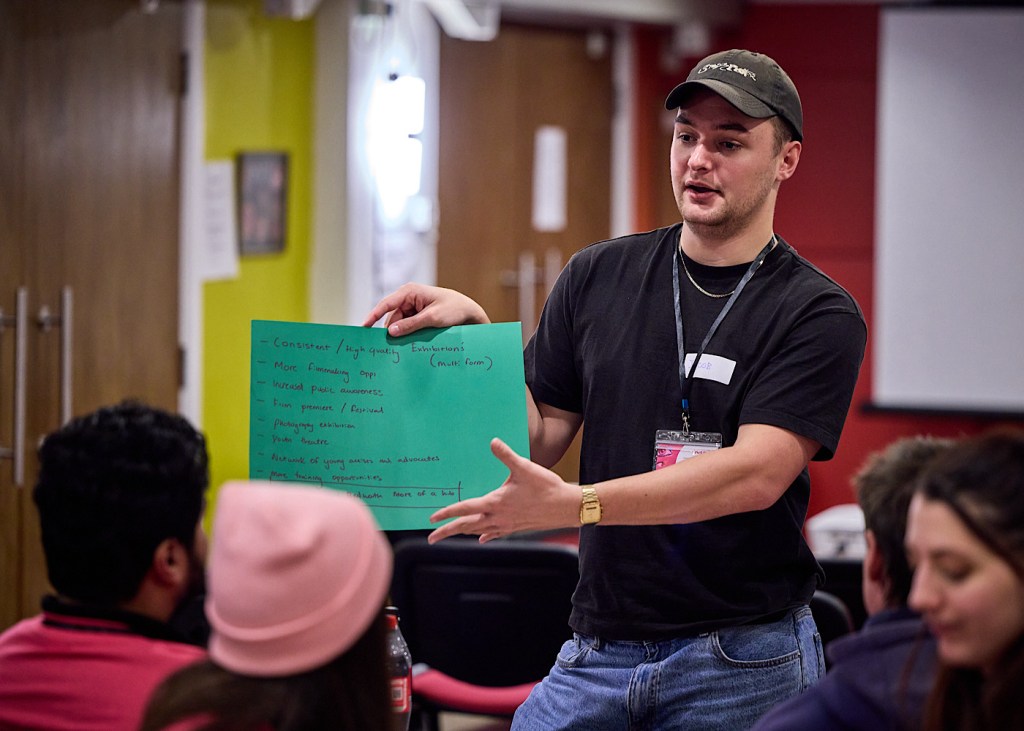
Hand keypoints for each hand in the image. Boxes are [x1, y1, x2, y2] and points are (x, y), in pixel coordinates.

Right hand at [362, 283, 489, 335]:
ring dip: (403, 334)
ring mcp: (413, 306)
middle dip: (393, 331)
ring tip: (407, 345)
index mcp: (410, 291)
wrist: (469, 312)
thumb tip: (391, 332)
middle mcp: (409, 297)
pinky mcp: (417, 315)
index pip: (386, 304)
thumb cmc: (453, 309)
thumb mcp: (432, 318)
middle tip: (391, 347)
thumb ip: (411, 325)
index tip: (364, 327)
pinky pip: (407, 326)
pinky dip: (408, 334)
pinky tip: (412, 342)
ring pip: (399, 324)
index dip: (373, 316)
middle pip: (392, 317)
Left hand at [427, 438, 578, 542]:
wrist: (567, 507)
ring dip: (464, 532)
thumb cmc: (546, 487)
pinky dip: (485, 535)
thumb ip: (506, 455)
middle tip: (432, 538)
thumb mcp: (524, 468)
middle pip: (466, 526)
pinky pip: (495, 533)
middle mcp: (498, 517)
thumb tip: (493, 442)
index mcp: (496, 503)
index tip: (432, 519)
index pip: (464, 509)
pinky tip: (482, 538)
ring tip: (452, 533)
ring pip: (479, 531)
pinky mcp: (516, 527)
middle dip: (448, 531)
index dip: (446, 513)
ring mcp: (507, 524)